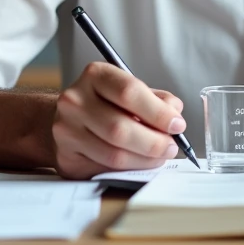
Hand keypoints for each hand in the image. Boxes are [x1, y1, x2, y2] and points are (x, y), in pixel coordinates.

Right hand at [51, 61, 185, 179]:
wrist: (67, 118)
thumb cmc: (104, 103)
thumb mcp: (128, 90)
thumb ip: (154, 99)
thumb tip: (174, 112)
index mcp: (95, 75)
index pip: (129, 92)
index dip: (158, 112)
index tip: (177, 124)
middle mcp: (75, 100)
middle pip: (120, 128)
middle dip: (154, 142)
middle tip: (171, 147)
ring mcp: (66, 130)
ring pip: (114, 154)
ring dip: (145, 159)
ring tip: (159, 156)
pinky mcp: (66, 157)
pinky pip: (105, 168)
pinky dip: (129, 168)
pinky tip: (139, 162)